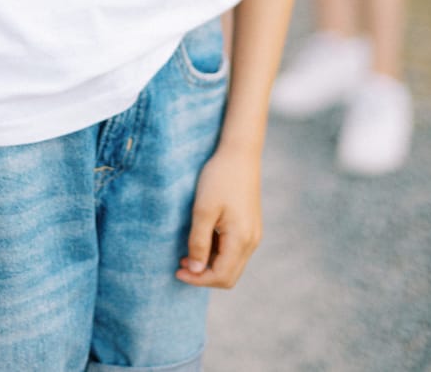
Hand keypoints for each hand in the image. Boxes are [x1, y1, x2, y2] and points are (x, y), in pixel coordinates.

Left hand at [176, 147, 261, 288]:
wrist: (240, 153)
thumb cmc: (220, 178)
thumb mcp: (203, 210)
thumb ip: (198, 242)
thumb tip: (195, 270)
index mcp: (241, 239)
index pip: (221, 277)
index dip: (198, 279)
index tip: (177, 270)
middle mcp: (252, 241)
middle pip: (229, 276)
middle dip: (204, 275)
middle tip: (181, 264)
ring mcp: (253, 233)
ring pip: (232, 264)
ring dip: (210, 264)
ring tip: (187, 252)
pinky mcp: (250, 225)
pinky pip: (234, 250)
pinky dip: (218, 252)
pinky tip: (202, 239)